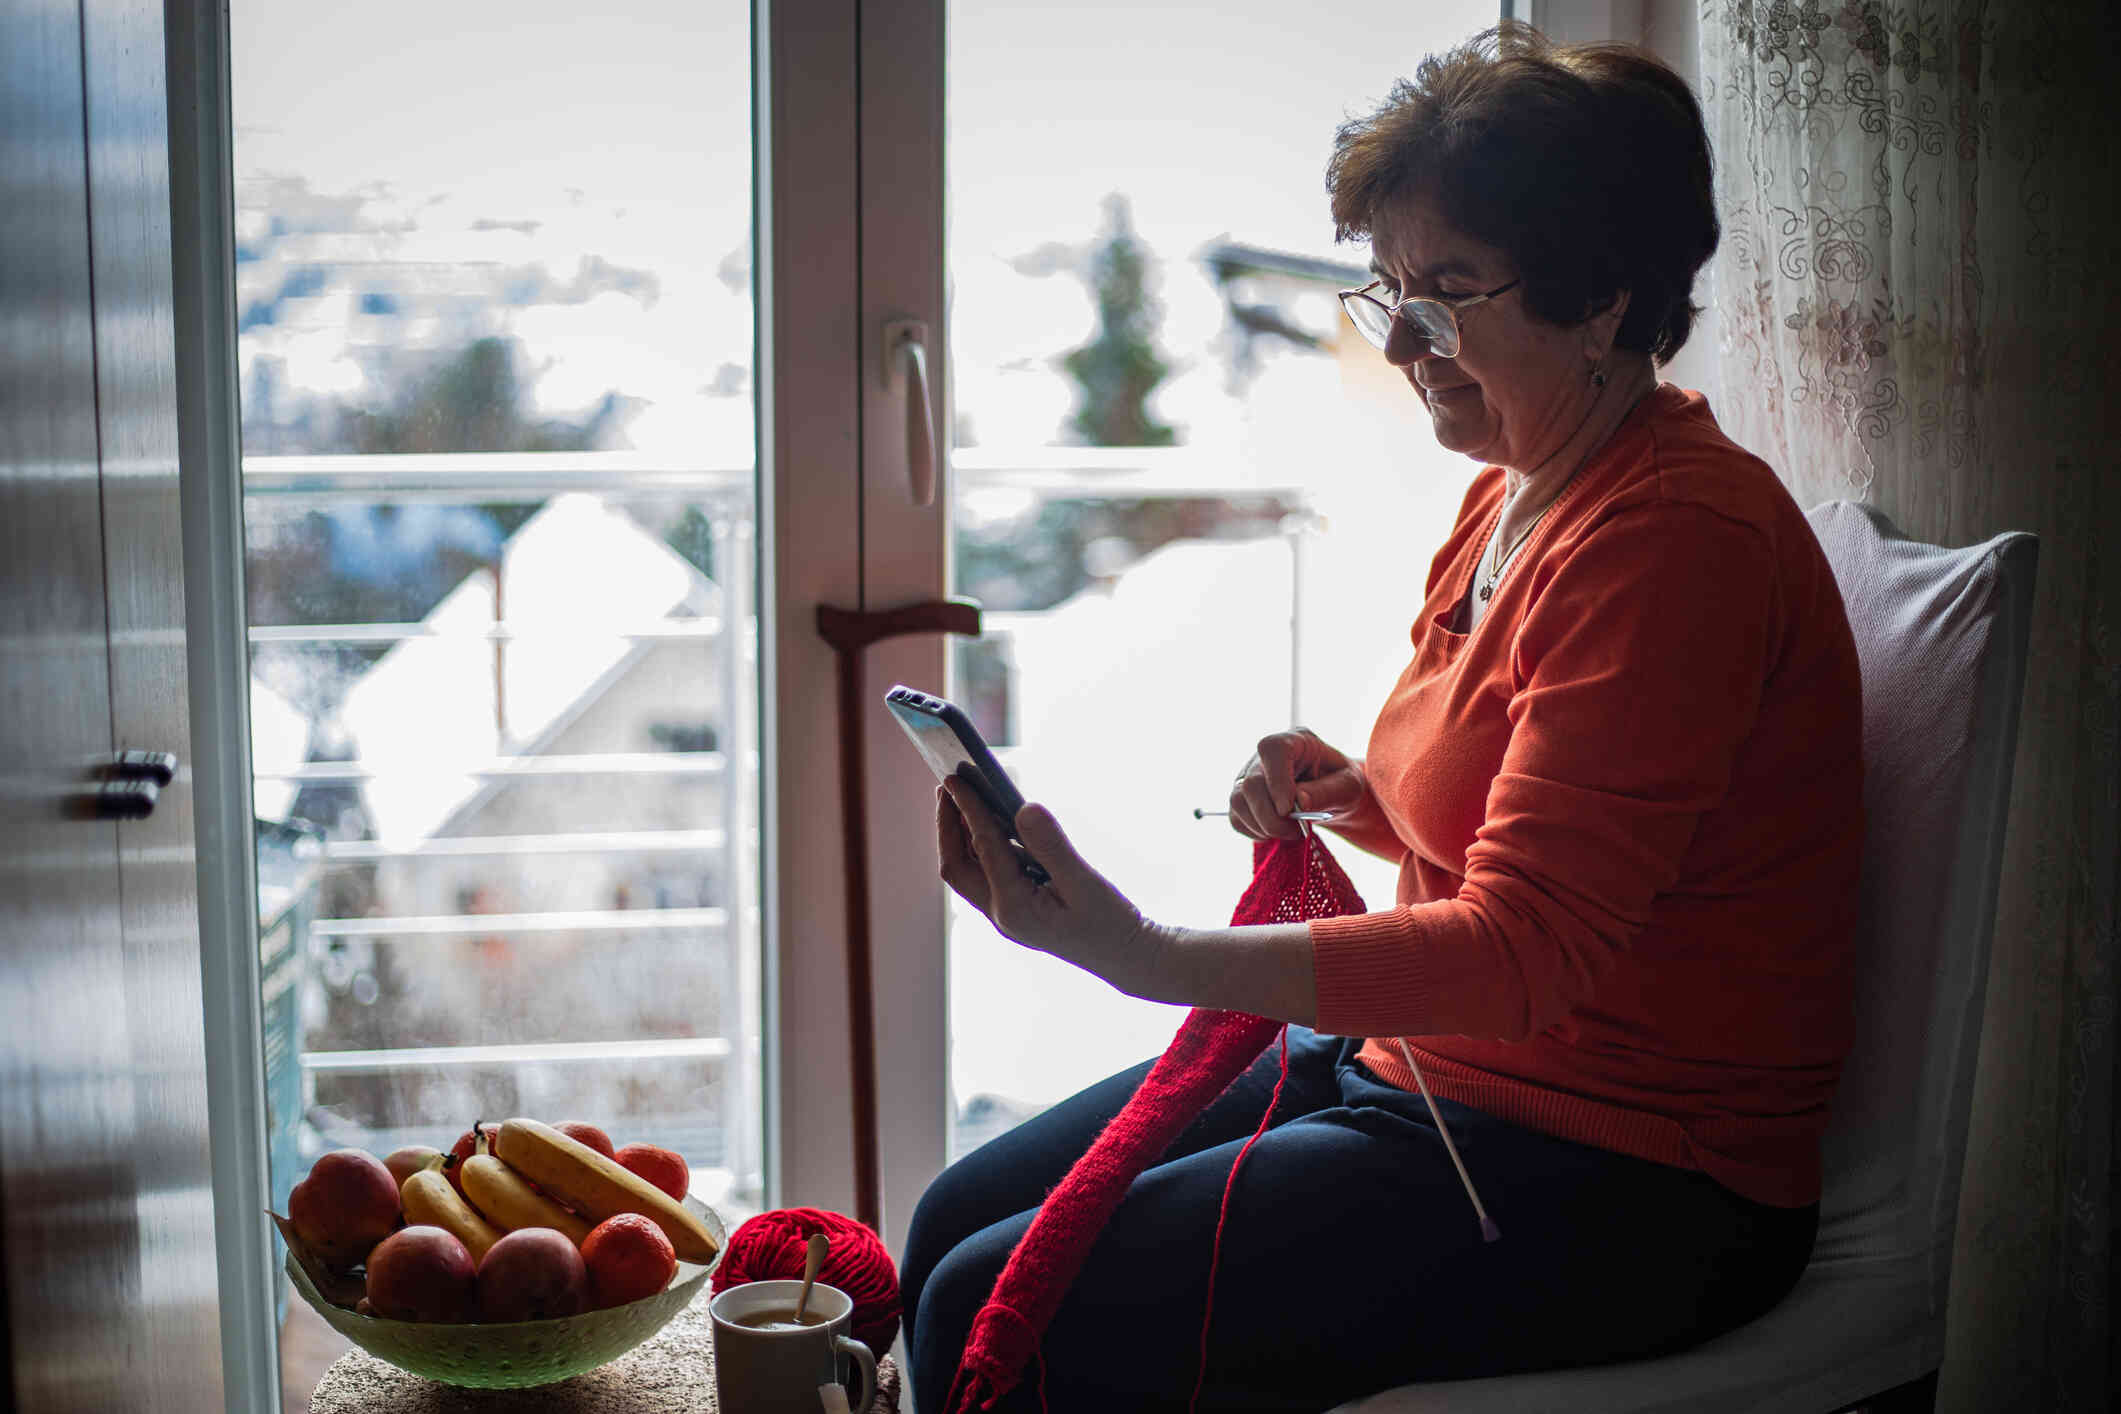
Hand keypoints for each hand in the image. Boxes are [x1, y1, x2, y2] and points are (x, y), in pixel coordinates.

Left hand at [935, 778, 1161, 991]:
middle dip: (948, 825)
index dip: (968, 810)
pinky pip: (987, 874)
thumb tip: (1024, 808)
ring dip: (960, 835)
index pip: (983, 849)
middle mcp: (1001, 914)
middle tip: (948, 785)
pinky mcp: (1015, 908)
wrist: (1124, 956)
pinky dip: (981, 845)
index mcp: (1014, 907)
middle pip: (957, 866)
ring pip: (968, 871)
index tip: (955, 778)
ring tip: (960, 797)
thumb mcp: (1085, 882)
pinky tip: (991, 821)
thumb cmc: (1109, 922)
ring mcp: (1005, 914)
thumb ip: (1052, 846)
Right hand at [1228, 729, 1367, 839]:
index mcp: (1295, 741)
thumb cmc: (1341, 784)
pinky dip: (1256, 832)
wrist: (1332, 794)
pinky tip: (1278, 831)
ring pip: (1239, 801)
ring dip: (1264, 826)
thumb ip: (1326, 792)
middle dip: (1272, 816)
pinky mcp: (1242, 798)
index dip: (1277, 780)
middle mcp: (1264, 756)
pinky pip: (1237, 819)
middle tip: (1296, 831)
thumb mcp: (1348, 786)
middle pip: (1251, 782)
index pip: (1272, 749)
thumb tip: (1299, 803)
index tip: (1289, 810)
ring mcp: (1248, 775)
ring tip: (1292, 831)